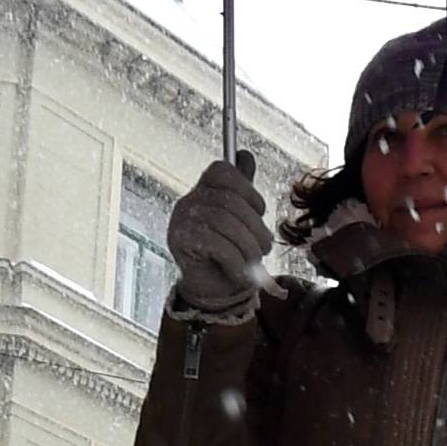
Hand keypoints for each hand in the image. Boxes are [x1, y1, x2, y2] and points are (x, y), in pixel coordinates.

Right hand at [167, 151, 273, 321]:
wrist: (212, 290)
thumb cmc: (229, 252)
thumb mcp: (241, 218)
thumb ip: (242, 189)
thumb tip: (244, 155)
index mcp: (204, 190)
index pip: (222, 170)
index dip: (247, 188)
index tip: (259, 209)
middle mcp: (189, 201)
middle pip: (229, 200)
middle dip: (255, 226)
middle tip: (265, 246)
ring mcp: (181, 221)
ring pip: (225, 223)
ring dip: (248, 245)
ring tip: (255, 259)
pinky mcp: (181, 242)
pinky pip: (217, 245)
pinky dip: (235, 260)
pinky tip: (238, 270)